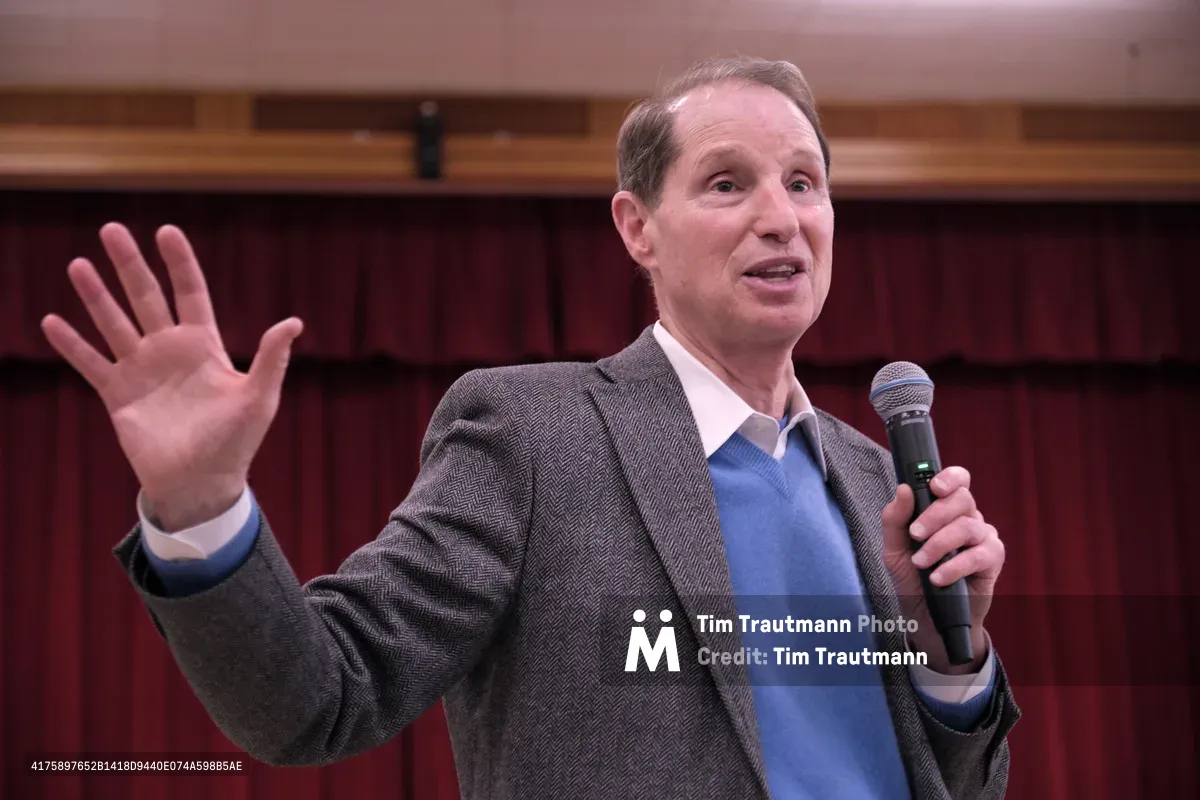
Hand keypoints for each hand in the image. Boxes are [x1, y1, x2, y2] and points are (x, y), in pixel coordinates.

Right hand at [41, 222, 302, 530]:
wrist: (201, 482)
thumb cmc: (236, 442)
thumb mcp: (258, 398)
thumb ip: (271, 359)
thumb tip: (293, 322)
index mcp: (204, 345)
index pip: (190, 293)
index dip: (179, 263)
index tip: (166, 231)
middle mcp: (170, 350)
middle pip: (146, 297)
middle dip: (130, 265)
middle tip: (111, 229)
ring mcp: (141, 370)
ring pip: (114, 323)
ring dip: (96, 296)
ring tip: (79, 265)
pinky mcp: (118, 395)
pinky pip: (90, 363)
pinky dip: (72, 344)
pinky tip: (52, 322)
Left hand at [880, 466, 1004, 673]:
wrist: (926, 617)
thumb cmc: (912, 578)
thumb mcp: (893, 550)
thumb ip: (895, 520)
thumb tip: (904, 490)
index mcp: (944, 510)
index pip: (956, 481)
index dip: (949, 477)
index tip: (933, 487)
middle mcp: (967, 518)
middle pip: (962, 499)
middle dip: (935, 515)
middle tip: (915, 535)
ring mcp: (982, 538)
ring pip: (968, 526)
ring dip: (939, 545)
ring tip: (921, 563)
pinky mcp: (993, 560)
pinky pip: (979, 554)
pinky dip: (955, 566)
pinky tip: (939, 578)